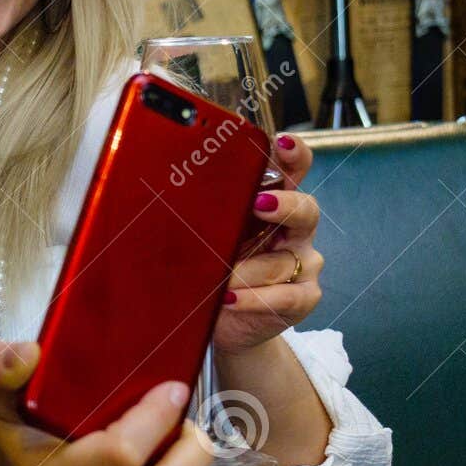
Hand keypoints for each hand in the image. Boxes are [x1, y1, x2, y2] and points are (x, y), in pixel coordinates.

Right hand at [0, 342, 211, 465]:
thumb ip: (0, 364)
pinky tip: (166, 459)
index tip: (170, 387)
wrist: (2, 465)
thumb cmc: (10, 420)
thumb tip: (30, 353)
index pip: (120, 454)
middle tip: (186, 415)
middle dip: (191, 449)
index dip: (156, 418)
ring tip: (179, 435)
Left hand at [213, 133, 323, 356]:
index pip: (292, 172)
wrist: (227, 322)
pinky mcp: (303, 297)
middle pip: (305, 209)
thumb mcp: (206, 237)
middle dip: (284, 204)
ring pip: (281, 261)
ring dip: (246, 269)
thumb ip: (202, 214)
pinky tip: (230, 299)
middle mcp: (294, 230)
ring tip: (219, 277)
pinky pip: (285, 296)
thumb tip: (160, 188)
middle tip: (259, 204)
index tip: (280, 143)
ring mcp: (302, 264)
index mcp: (273, 204)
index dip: (293, 154)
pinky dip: (254, 298)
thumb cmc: (214, 269)